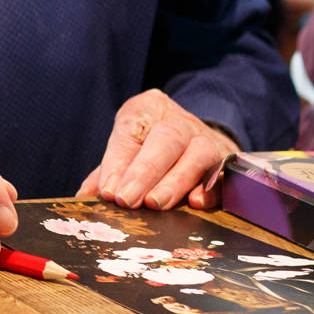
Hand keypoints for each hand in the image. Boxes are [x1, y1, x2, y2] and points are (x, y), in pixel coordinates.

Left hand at [76, 89, 237, 210]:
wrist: (198, 137)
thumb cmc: (151, 146)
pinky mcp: (228, 161)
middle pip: (166, 139)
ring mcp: (208, 139)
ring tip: (155, 204)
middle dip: (144, 171)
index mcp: (147, 109)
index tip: (108, 191)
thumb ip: (107, 171)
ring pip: (197, 155)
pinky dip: (210, 189)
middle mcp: (180, 121)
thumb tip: (85, 196)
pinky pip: (223, 173)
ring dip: (174, 182)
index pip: (130, 132)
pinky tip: (196, 203)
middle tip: (127, 200)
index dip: (118, 163)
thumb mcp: (127, 148)